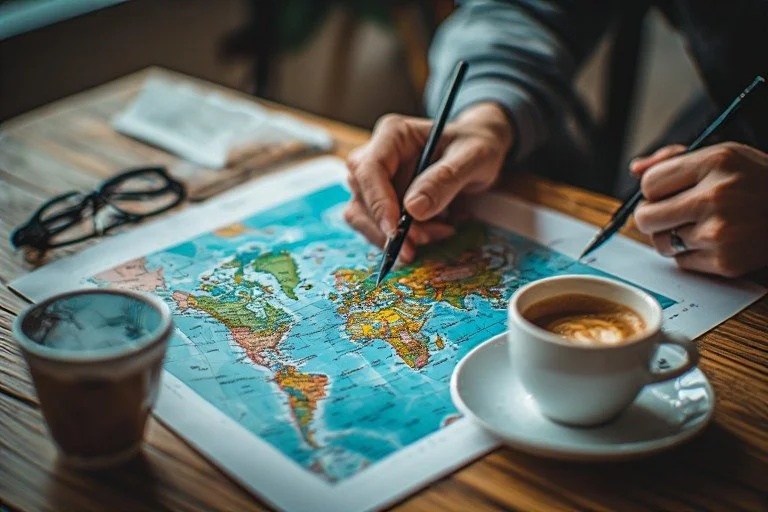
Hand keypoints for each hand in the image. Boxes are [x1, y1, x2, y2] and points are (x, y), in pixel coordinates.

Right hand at [344, 102, 512, 262]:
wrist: (477, 155)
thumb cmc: (476, 147)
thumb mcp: (473, 157)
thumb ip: (445, 179)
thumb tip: (413, 209)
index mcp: (393, 134)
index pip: (369, 169)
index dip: (378, 203)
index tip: (396, 231)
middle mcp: (377, 155)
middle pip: (362, 196)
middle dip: (390, 226)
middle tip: (426, 239)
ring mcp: (376, 180)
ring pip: (364, 216)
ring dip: (397, 236)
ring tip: (437, 234)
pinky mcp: (381, 201)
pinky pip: (378, 227)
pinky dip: (403, 238)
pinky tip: (433, 232)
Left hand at [631, 142, 767, 276]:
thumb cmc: (756, 182)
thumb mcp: (722, 155)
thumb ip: (673, 159)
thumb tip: (635, 169)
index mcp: (715, 162)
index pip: (649, 183)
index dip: (654, 189)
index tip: (668, 191)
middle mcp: (716, 197)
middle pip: (645, 218)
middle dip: (653, 216)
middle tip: (672, 212)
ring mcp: (720, 232)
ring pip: (660, 242)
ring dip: (671, 236)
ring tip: (698, 225)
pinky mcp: (725, 261)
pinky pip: (681, 261)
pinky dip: (690, 254)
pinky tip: (714, 240)